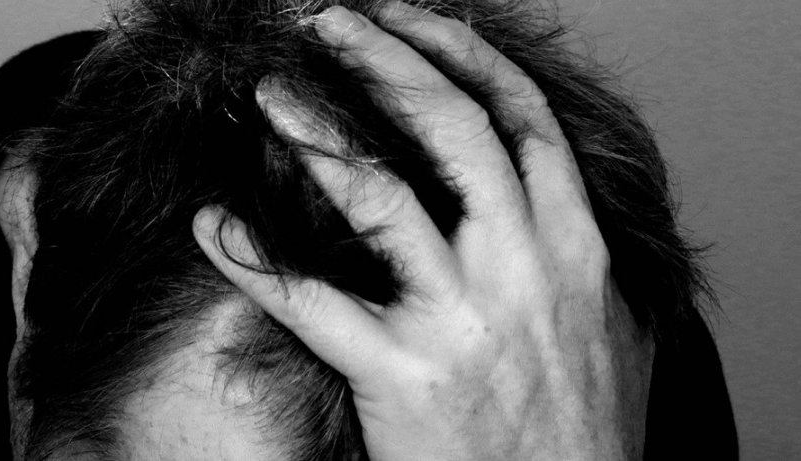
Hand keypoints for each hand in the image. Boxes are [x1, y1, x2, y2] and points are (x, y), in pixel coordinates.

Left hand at [193, 2, 653, 459]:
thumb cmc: (585, 436)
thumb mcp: (617, 335)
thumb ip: (595, 269)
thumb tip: (576, 223)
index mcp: (576, 249)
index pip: (519, 119)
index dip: (460, 56)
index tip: (409, 22)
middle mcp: (524, 267)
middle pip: (450, 127)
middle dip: (385, 59)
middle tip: (329, 24)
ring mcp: (462, 318)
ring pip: (382, 193)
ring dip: (316, 131)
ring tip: (271, 93)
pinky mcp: (401, 374)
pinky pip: (311, 303)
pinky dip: (254, 258)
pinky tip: (214, 224)